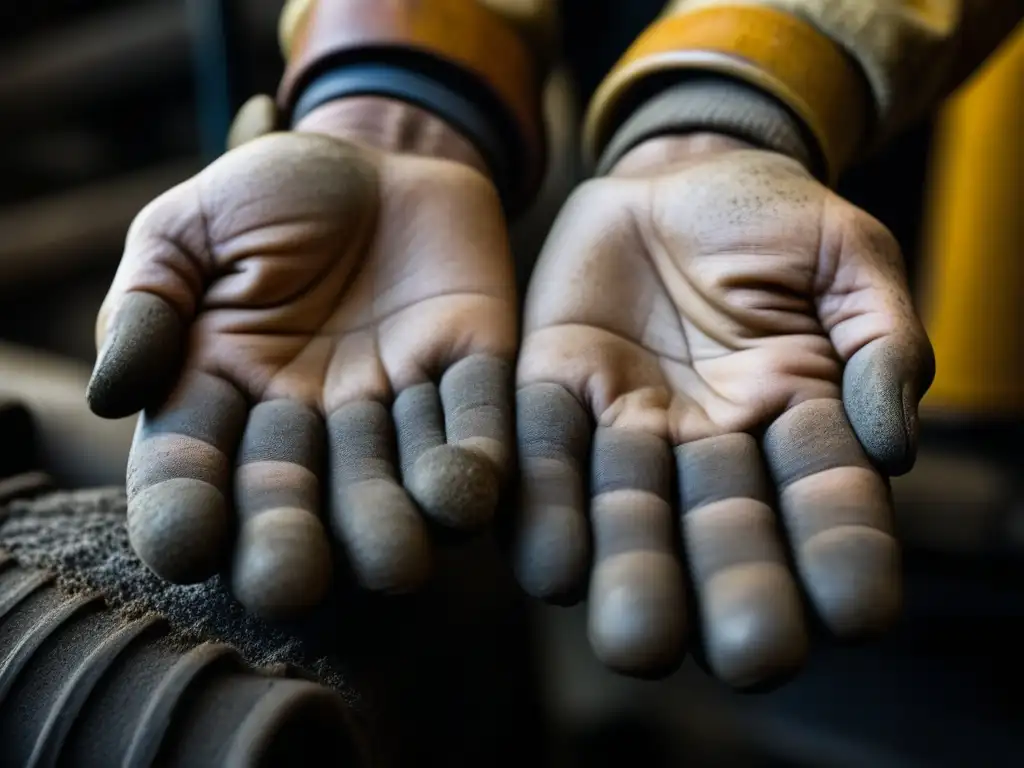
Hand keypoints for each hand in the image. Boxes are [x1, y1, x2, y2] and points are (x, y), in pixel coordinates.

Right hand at [88, 98, 516, 618]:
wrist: (376, 155)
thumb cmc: (269, 194)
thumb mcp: (187, 229)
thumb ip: (147, 303)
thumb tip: (113, 394)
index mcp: (225, 389)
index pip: (193, 465)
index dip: (186, 508)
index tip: (185, 546)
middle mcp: (310, 416)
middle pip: (298, 494)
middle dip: (293, 538)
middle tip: (292, 583)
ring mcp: (394, 397)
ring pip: (392, 473)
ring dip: (393, 518)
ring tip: (396, 560)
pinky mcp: (470, 364)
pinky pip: (476, 416)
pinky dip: (473, 455)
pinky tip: (468, 492)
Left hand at [513, 133, 933, 684]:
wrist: (673, 179)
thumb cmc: (771, 217)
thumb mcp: (845, 255)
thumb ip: (881, 338)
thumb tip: (893, 445)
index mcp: (797, 417)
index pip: (825, 497)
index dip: (842, 551)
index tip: (859, 613)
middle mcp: (709, 446)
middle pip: (722, 531)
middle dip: (735, 590)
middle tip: (747, 656)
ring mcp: (626, 426)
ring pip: (629, 514)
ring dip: (632, 573)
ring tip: (638, 637)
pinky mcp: (551, 392)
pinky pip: (541, 457)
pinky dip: (543, 507)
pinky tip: (550, 567)